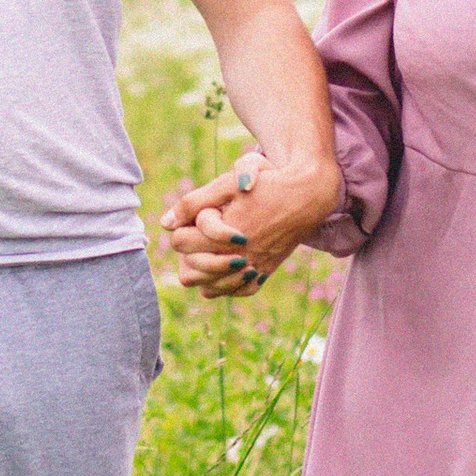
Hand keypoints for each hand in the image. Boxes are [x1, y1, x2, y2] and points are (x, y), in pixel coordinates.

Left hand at [159, 145, 339, 299]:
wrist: (309, 195)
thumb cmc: (268, 183)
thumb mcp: (228, 183)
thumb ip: (194, 202)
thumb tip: (165, 223)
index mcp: (223, 234)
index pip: (179, 242)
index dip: (182, 227)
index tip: (196, 217)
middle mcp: (237, 257)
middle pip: (188, 270)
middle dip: (189, 251)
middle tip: (199, 234)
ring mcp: (251, 269)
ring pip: (208, 289)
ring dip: (202, 272)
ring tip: (208, 251)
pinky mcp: (264, 274)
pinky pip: (234, 292)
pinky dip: (225, 283)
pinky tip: (226, 264)